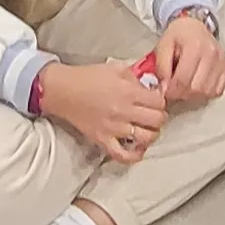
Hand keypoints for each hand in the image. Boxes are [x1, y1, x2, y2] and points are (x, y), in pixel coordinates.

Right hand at [40, 60, 166, 163]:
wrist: (63, 90)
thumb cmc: (87, 77)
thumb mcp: (116, 68)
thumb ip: (136, 77)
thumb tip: (152, 86)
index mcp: (128, 91)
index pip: (159, 102)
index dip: (161, 101)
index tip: (156, 101)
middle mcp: (124, 111)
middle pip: (157, 120)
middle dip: (159, 117)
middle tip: (154, 114)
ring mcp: (114, 128)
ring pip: (146, 138)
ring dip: (152, 134)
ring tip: (148, 129)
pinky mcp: (103, 139)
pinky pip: (123, 155)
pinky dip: (134, 155)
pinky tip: (138, 148)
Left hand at [154, 12, 224, 104]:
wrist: (194, 26)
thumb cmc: (177, 36)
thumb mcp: (163, 46)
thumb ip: (161, 68)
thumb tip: (164, 88)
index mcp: (194, 46)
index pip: (183, 80)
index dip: (171, 91)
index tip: (164, 92)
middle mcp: (212, 54)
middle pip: (196, 89)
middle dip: (182, 95)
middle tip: (173, 92)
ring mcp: (222, 61)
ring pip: (208, 92)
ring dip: (193, 96)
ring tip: (183, 89)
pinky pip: (217, 91)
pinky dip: (206, 94)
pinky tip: (196, 86)